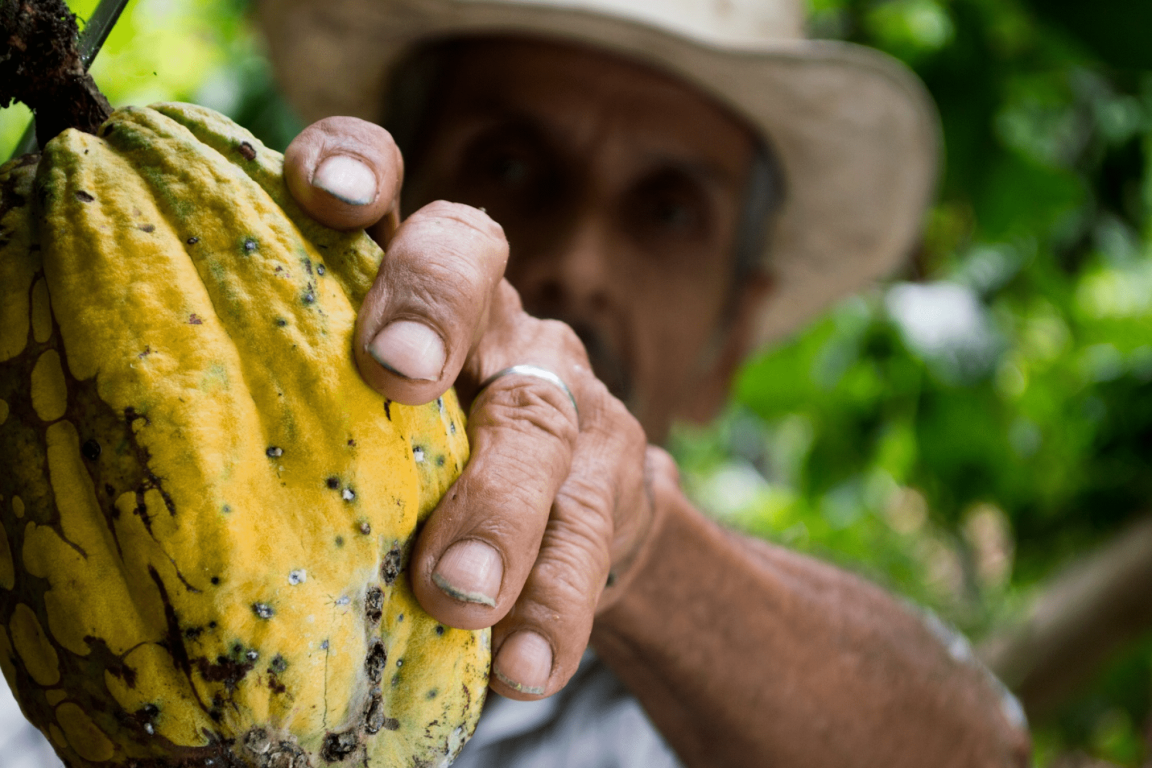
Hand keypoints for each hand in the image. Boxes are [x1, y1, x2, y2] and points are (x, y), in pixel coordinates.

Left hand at [284, 117, 658, 698]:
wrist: (582, 514)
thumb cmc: (434, 458)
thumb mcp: (378, 416)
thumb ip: (316, 408)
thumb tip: (186, 468)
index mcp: (416, 286)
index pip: (391, 191)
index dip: (361, 166)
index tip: (325, 192)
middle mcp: (493, 317)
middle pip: (472, 265)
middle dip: (431, 307)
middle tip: (396, 373)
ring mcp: (561, 391)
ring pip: (536, 423)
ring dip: (497, 507)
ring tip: (456, 593)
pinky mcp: (614, 477)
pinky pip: (589, 537)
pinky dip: (553, 605)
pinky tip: (522, 665)